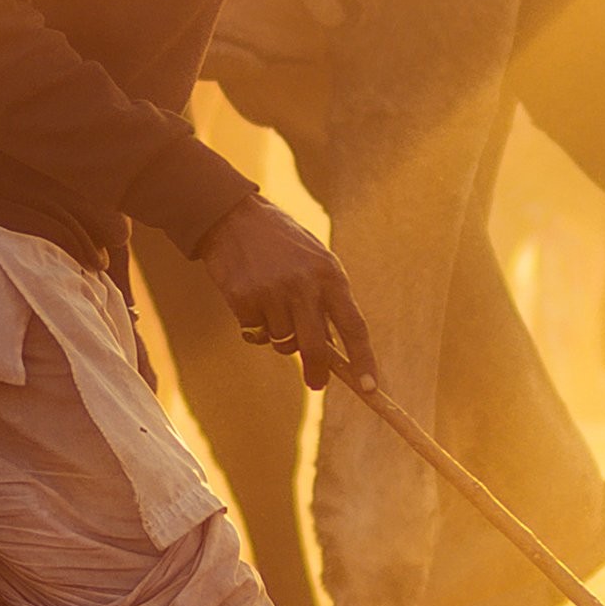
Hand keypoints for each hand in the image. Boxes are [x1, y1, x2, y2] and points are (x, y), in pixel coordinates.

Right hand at [194, 195, 378, 392]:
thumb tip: (333, 354)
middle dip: (317, 372)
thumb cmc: (282, 244)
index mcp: (329, 275)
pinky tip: (252, 302)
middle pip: (316, 348)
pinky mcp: (243, 299)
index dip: (364, 360)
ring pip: (282, 343)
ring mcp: (272, 293)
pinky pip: (255, 335)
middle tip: (316, 383)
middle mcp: (303, 285)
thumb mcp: (315, 263)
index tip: (369, 388)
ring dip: (280, 338)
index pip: (353, 326)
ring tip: (273, 309)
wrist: (235, 217)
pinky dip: (255, 329)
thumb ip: (326, 301)